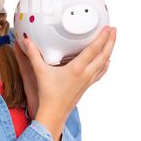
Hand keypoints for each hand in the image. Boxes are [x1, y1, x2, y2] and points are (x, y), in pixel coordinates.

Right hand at [17, 26, 116, 140]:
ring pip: (104, 63)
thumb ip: (33, 55)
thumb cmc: (48, 93)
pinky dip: (105, 64)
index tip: (108, 28)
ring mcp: (88, 80)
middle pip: (104, 55)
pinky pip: (101, 72)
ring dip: (109, 50)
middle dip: (110, 41)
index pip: (93, 50)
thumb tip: (26, 41)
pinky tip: (107, 61)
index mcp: (76, 68)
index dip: (102, 38)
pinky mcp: (88, 85)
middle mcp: (86, 73)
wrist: (54, 112)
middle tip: (114, 29)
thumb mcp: (40, 71)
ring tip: (111, 40)